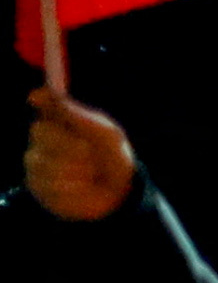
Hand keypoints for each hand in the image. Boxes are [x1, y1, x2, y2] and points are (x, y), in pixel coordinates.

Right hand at [23, 84, 136, 223]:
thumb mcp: (102, 133)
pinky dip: (69, 185)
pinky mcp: (35, 184)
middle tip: (88, 150)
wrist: (116, 191)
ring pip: (42, 160)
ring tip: (90, 172)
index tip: (38, 97)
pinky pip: (45, 182)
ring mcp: (37, 161)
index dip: (43, 99)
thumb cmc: (111, 156)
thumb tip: (42, 91)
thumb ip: (75, 115)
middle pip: (40, 131)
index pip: (46, 104)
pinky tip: (81, 186)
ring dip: (73, 168)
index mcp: (65, 120)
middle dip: (67, 143)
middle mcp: (45, 138)